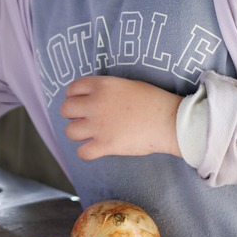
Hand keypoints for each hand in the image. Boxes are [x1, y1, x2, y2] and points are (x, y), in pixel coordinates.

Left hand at [60, 75, 181, 159]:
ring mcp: (99, 125)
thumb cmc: (154, 101)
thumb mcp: (127, 84)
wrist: (170, 121)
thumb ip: (106, 90)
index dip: (74, 96)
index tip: (80, 102)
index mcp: (102, 85)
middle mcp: (96, 104)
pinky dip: (86, 152)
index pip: (72, 89)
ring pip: (70, 132)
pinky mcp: (106, 145)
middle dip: (72, 115)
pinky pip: (82, 152)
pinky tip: (95, 149)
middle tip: (84, 119)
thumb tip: (94, 98)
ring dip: (78, 134)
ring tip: (90, 134)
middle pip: (66, 110)